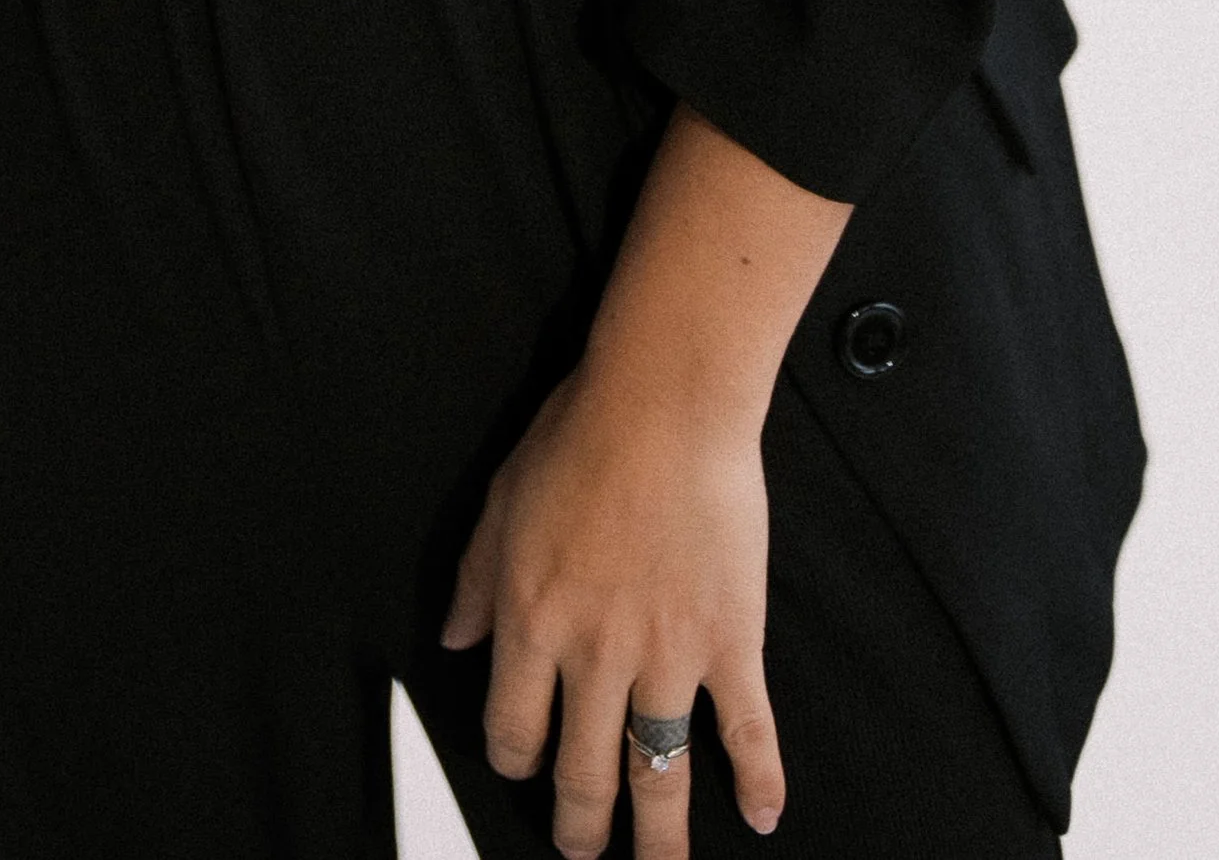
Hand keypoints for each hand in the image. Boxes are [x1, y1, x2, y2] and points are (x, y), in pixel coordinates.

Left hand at [441, 358, 785, 855]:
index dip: (515, 763)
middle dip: (579, 828)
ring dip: (657, 837)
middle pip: (582, 774)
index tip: (524, 772)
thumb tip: (456, 640)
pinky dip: (759, 779)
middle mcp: (595, 653)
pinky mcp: (729, 640)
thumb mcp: (500, 503)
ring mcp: (667, 655)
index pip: (512, 730)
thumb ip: (474, 582)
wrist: (664, 402)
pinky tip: (762, 814)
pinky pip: (747, 729)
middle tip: (582, 851)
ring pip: (657, 776)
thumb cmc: (581, 437)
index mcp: (532, 620)